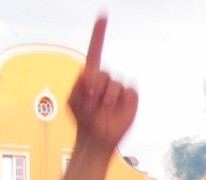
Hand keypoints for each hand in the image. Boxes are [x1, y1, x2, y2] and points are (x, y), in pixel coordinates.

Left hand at [68, 16, 137, 152]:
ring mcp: (120, 89)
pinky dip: (123, 103)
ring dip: (107, 99)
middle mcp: (106, 79)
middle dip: (96, 90)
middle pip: (103, 73)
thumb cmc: (84, 120)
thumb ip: (79, 85)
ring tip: (103, 111)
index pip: (95, 50)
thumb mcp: (74, 100)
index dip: (99, 34)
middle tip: (91, 104)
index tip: (103, 16)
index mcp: (91, 75)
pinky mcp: (131, 99)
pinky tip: (116, 111)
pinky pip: (129, 93)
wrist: (97, 138)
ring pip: (115, 84)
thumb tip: (91, 76)